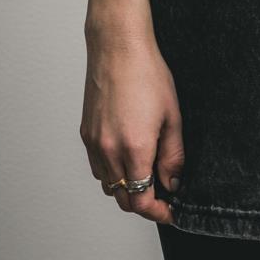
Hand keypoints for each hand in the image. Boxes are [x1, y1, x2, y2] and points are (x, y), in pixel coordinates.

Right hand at [80, 28, 184, 224]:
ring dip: (127, 188)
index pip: (141, 201)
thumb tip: (173, 182)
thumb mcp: (172, 115)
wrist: (118, 47)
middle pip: (123, 199)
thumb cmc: (147, 74)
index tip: (169, 211)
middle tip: (163, 196)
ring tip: (147, 174)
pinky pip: (97, 167)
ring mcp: (94, 144)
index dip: (157, 212)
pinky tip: (127, 158)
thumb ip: (173, 155)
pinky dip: (112, 173)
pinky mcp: (85, 134)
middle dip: (144, 203)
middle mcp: (109, 151)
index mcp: (134, 148)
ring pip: (108, 185)